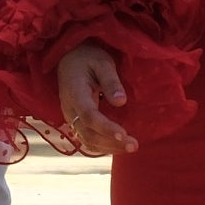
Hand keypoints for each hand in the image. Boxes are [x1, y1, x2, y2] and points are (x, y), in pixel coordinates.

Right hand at [56, 41, 135, 155]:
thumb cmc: (88, 57)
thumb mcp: (102, 63)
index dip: (106, 127)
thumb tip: (121, 102)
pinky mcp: (76, 120)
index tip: (124, 135)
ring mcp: (71, 116)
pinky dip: (102, 146)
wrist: (70, 58)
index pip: (89, 116)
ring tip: (130, 147)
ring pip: (86, 139)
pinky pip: (86, 138)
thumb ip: (111, 81)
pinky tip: (118, 146)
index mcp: (75, 93)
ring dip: (108, 147)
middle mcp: (70, 109)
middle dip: (111, 142)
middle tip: (134, 145)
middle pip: (87, 133)